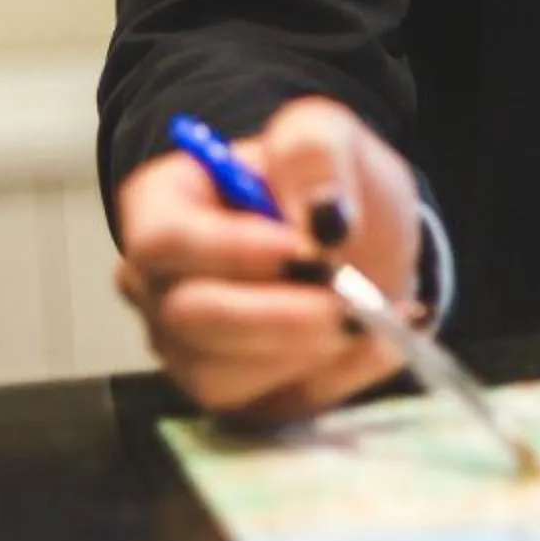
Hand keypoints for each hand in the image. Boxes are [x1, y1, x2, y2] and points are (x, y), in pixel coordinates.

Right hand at [116, 96, 422, 420]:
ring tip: (371, 311)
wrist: (364, 239)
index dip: (234, 251)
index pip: (163, 241)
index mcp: (160, 207)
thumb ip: (312, 152)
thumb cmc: (325, 183)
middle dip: (278, 314)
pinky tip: (380, 337)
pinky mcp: (236, 400)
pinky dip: (341, 376)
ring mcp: (188, 352)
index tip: (310, 250)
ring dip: (307, 349)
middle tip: (350, 298)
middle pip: (187, 317)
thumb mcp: (326, 132)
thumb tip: (321, 218)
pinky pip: (274, 408)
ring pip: (221, 377)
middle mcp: (158, 286)